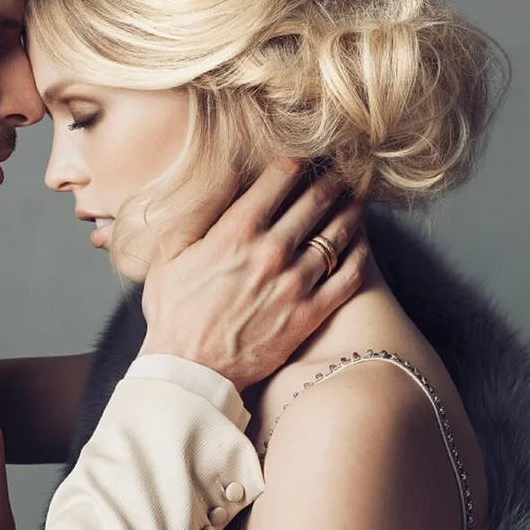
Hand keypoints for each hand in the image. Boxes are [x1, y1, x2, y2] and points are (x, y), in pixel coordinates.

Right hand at [140, 161, 368, 391]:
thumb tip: (222, 174)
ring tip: (355, 200)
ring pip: (337, 234)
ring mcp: (294, 284)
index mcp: (236, 232)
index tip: (303, 159)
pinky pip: (349, 276)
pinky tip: (361, 243)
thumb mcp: (167, 255)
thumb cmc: (174, 313)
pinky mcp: (309, 313)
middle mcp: (271, 252)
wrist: (190, 370)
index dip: (296, 162)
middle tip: (339, 172)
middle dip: (330, 180)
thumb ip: (195, 212)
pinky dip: (360, 254)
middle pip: (316, 200)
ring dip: (350, 211)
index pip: (280, 178)